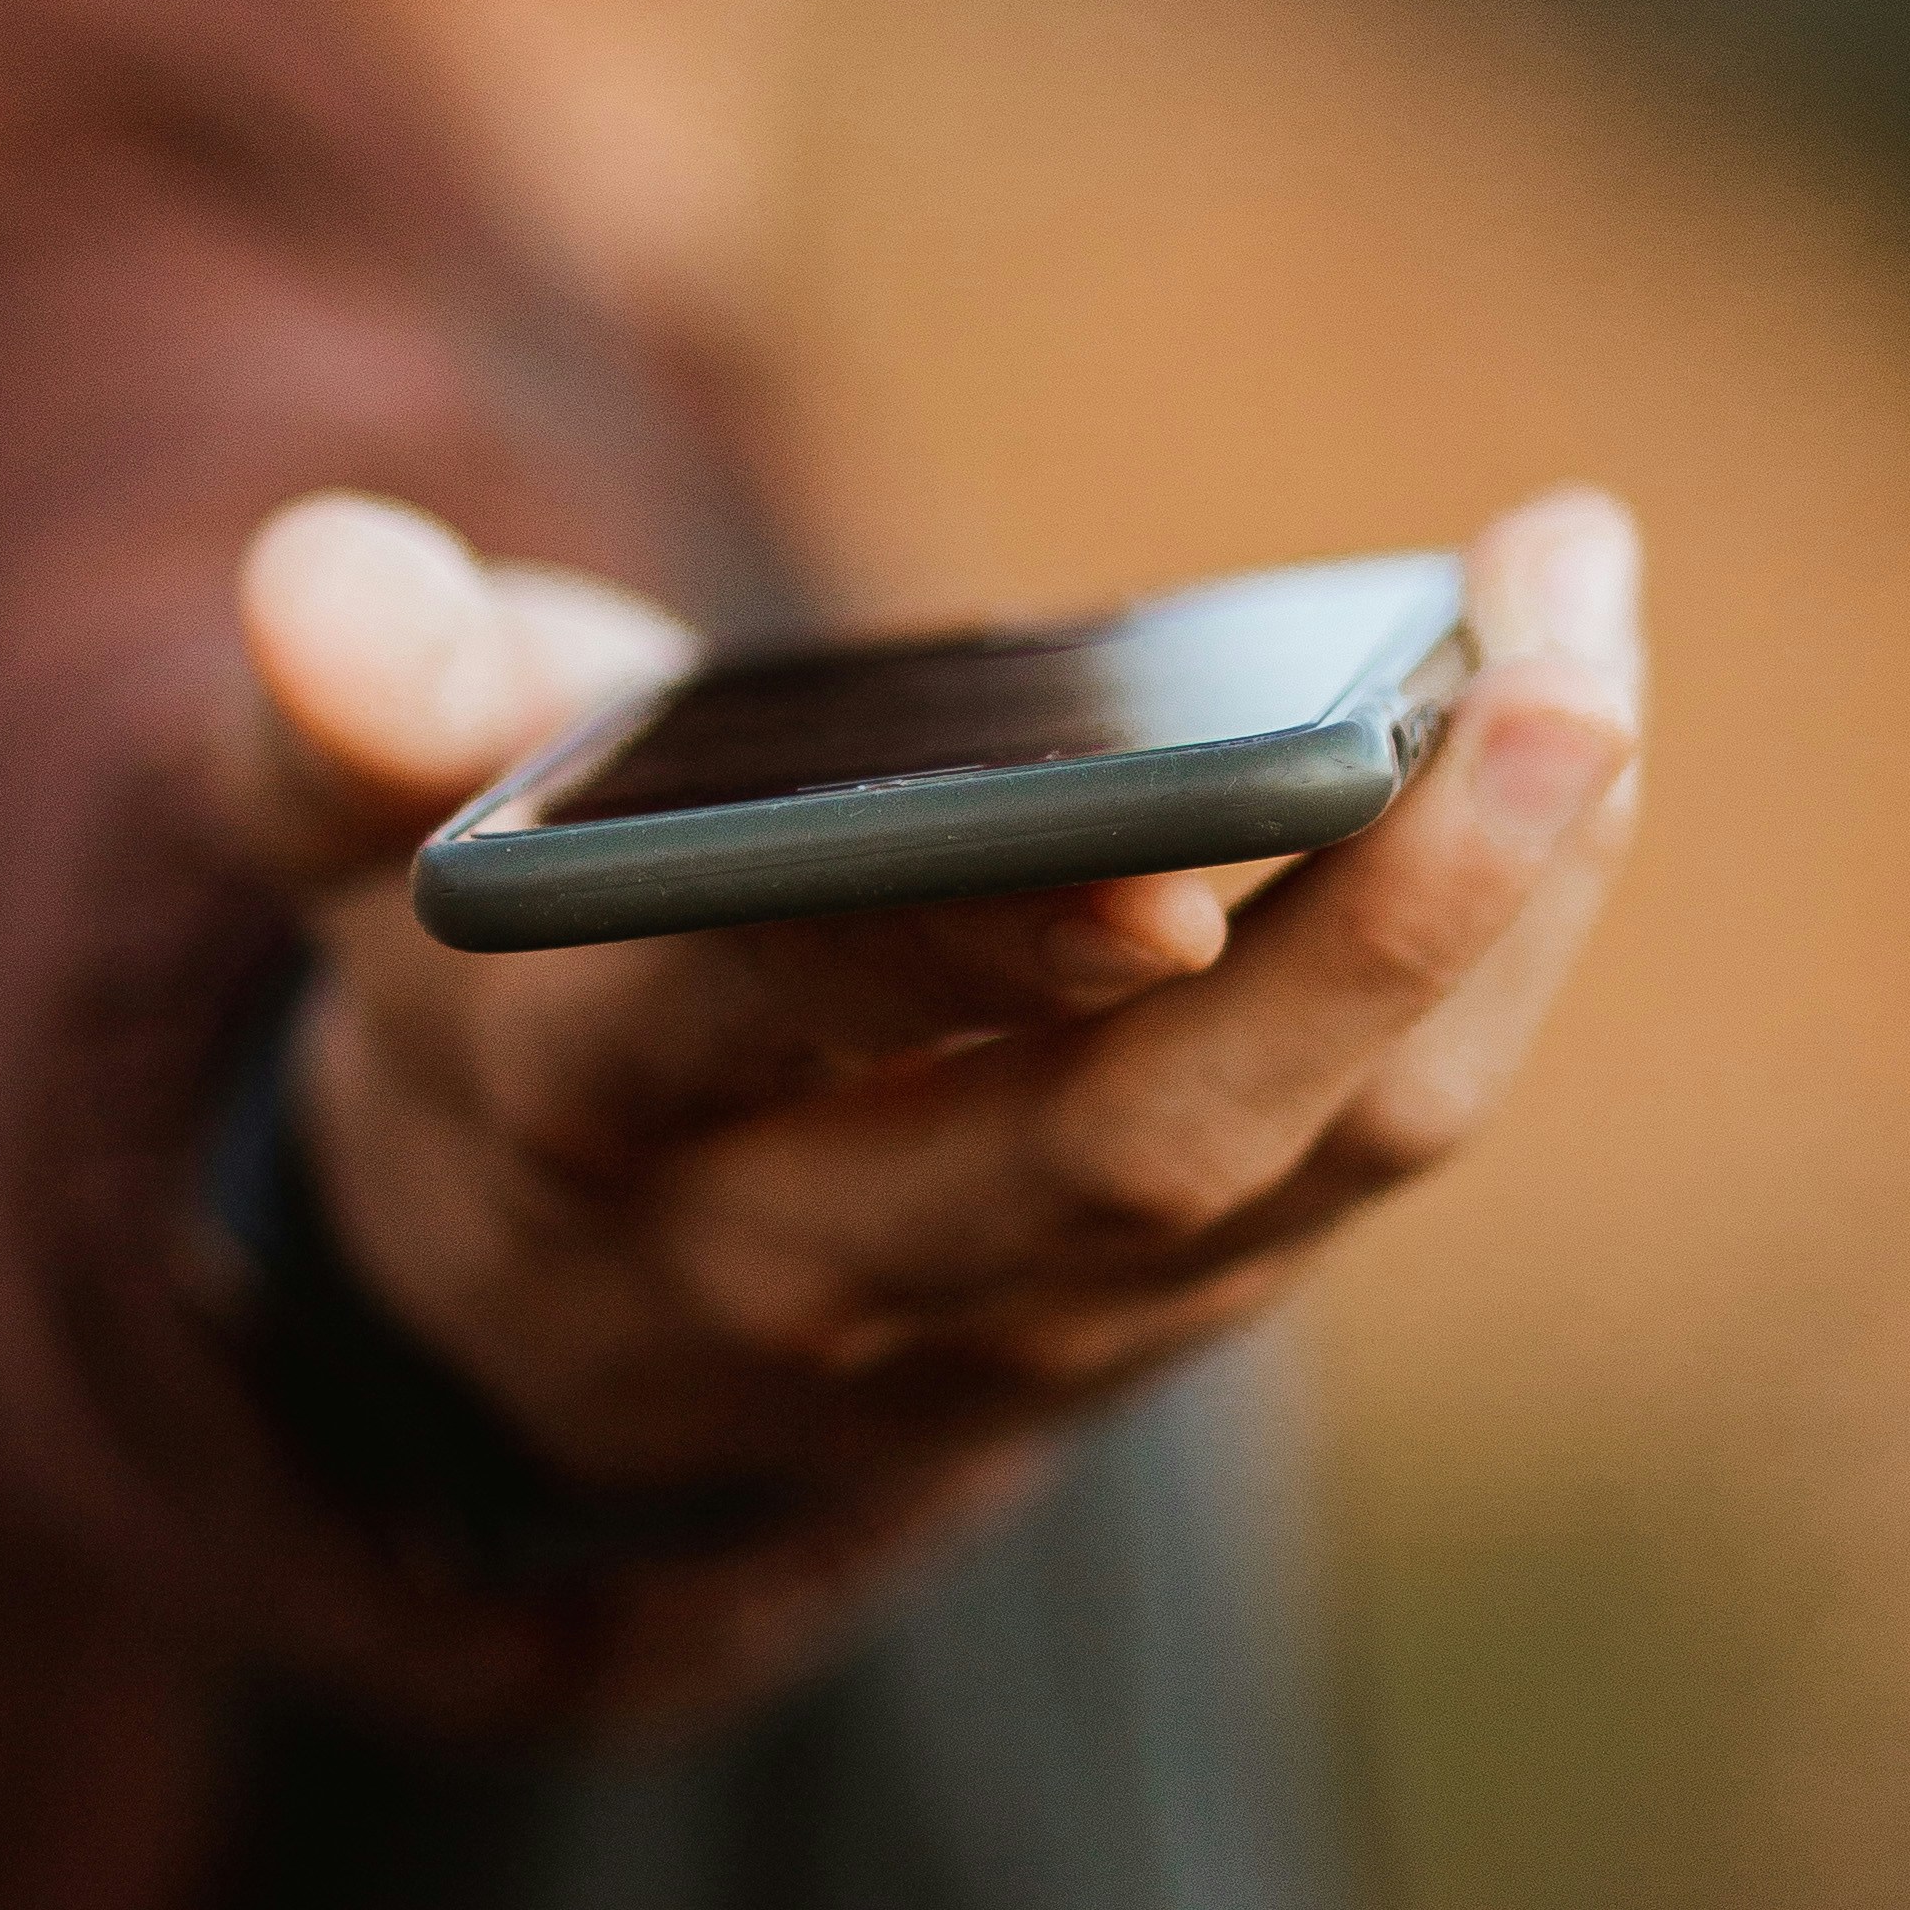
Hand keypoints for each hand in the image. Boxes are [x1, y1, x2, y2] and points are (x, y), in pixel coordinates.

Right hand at [232, 488, 1644, 1510]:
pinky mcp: (1149, 1323)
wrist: (530, 1298)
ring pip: (1293, 1164)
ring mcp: (1000, 1322)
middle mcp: (796, 1264)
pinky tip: (1558, 758)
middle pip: (1118, 1148)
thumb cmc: (478, 956)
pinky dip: (1484, 961)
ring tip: (1589, 659)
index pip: (766, 1027)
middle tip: (1555, 680)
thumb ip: (338, 702)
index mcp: (570, 1115)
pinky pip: (1355, 1160)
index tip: (1158, 820)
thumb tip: (321, 586)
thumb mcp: (342, 833)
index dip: (960, 935)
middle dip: (1362, 926)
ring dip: (1485, 925)